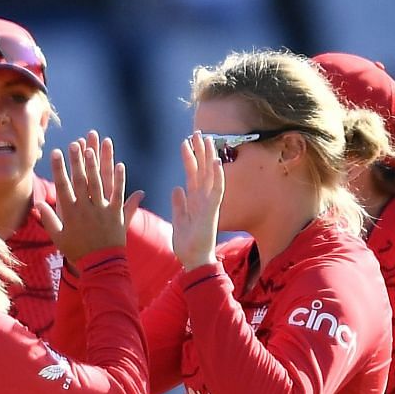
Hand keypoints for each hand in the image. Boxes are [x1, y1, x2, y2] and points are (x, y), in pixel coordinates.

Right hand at [43, 132, 138, 261]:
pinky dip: (119, 179)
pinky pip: (118, 194)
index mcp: (70, 213)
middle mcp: (86, 209)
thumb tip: (38, 202)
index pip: (63, 186)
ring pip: (98, 183)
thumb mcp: (58, 237)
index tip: (56, 152)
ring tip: (92, 148)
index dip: (59, 168)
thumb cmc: (76, 252)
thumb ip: (49, 219)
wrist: (100, 265)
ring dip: (95, 165)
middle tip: (74, 144)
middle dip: (77, 160)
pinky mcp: (116, 214)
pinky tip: (119, 164)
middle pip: (80, 180)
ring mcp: (102, 210)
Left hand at [172, 132, 224, 268]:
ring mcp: (209, 203)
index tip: (186, 141)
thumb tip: (177, 188)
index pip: (192, 174)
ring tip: (206, 139)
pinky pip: (217, 191)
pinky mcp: (212, 211)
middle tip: (197, 132)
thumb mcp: (179, 219)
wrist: (193, 260)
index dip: (189, 157)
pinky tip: (216, 162)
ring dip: (209, 157)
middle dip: (200, 151)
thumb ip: (179, 203)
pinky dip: (217, 176)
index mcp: (194, 200)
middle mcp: (203, 199)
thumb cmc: (187, 243)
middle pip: (202, 170)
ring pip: (210, 175)